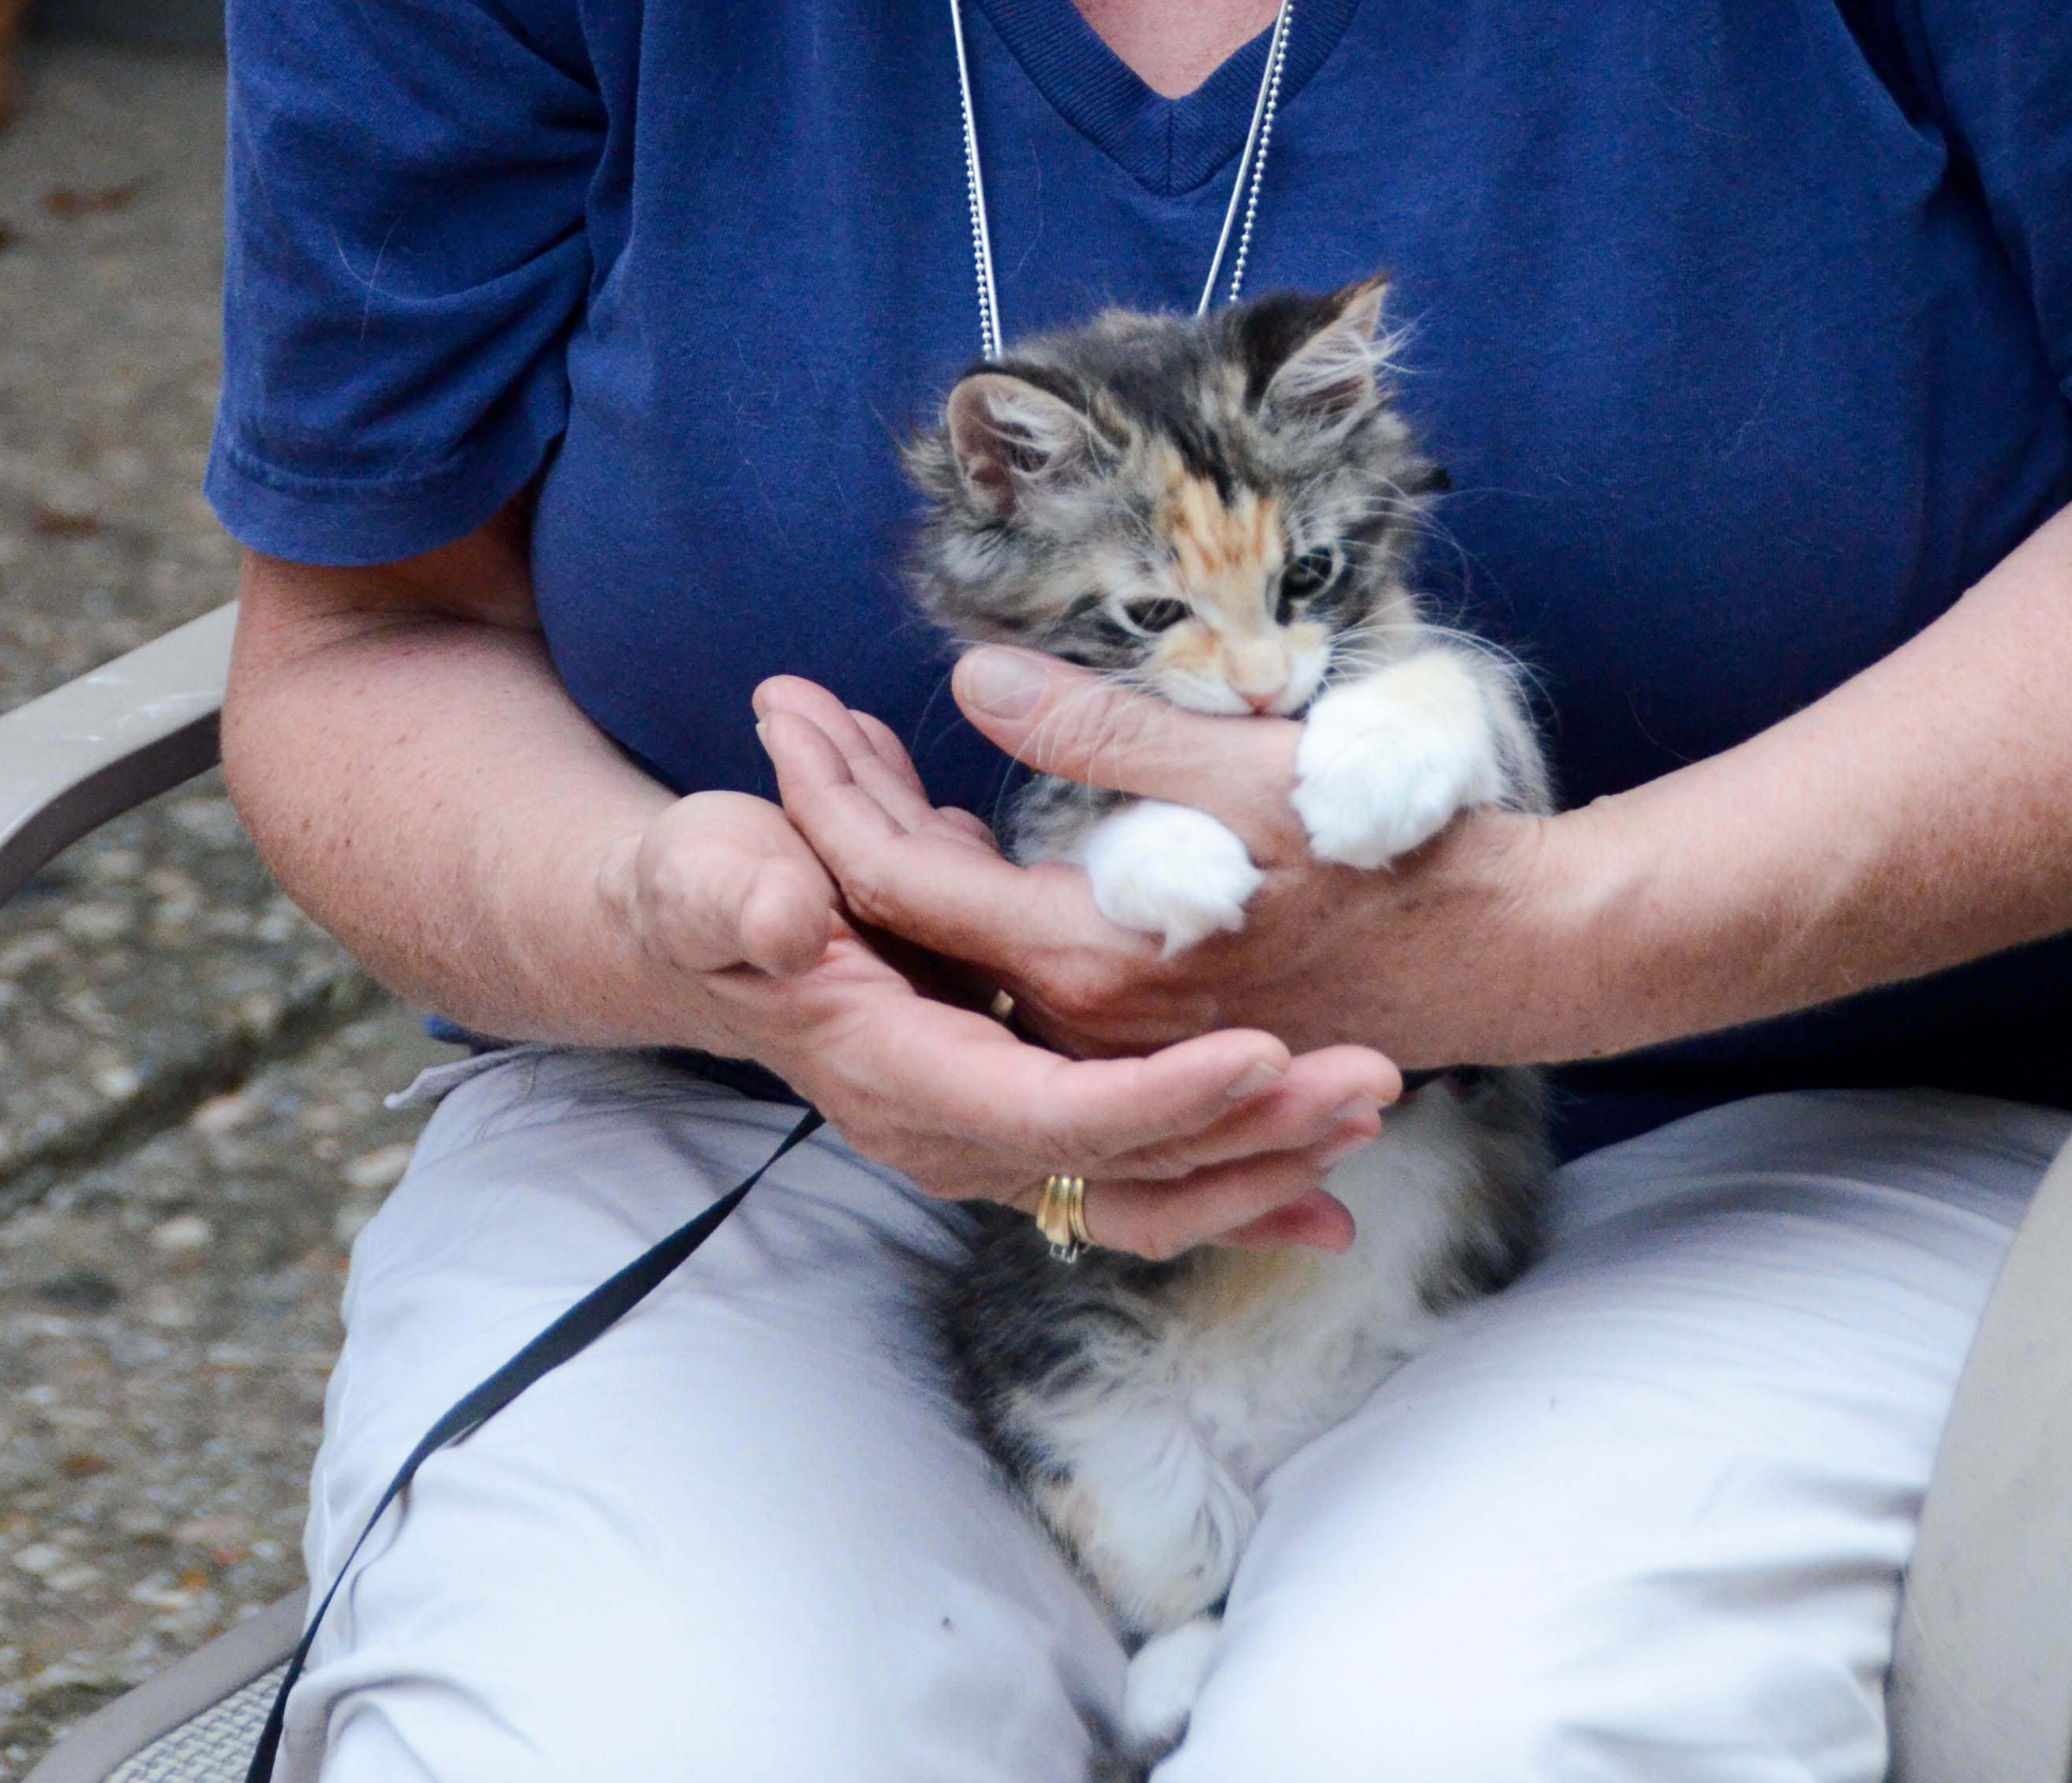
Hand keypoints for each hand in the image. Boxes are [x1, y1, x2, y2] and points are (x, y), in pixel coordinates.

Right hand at [605, 775, 1398, 1256]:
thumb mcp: (704, 869)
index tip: (1265, 1052)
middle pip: (1124, 1170)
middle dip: (1252, 1136)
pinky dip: (1230, 1189)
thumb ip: (739, 895)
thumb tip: (789, 919)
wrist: (700, 937)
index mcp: (896, 1074)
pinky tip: (1324, 1202)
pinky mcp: (1022, 1120)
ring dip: (1262, 1165)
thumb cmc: (709, 890)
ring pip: (1147, 1195)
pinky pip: (1138, 1186)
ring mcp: (990, 1141)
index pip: (1050, 1117)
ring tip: (1370, 1110)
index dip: (1159, 1097)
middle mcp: (949, 1133)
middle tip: (1371, 1080)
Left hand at [755, 655, 1548, 1072]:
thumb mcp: (1246, 770)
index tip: (779, 702)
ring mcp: (1113, 1044)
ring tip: (853, 760)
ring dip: (899, 858)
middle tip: (790, 712)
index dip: (828, 786)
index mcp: (1088, 958)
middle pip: (911, 925)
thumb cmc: (1387, 851)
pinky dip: (966, 909)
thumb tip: (974, 677)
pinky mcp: (1147, 1042)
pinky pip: (1014, 983)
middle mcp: (1081, 1022)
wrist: (1504, 958)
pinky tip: (952, 839)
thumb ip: (1102, 733)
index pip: (903, 881)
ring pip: (957, 959)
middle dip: (838, 812)